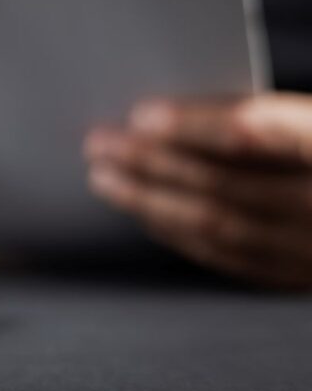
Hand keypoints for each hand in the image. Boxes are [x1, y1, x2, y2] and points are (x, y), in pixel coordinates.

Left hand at [85, 92, 311, 288]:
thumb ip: (271, 117)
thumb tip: (175, 115)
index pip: (257, 132)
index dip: (194, 124)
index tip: (142, 114)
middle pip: (223, 184)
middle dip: (150, 164)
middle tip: (99, 144)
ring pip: (218, 227)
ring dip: (150, 201)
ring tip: (105, 178)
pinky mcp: (306, 276)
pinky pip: (232, 258)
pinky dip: (182, 234)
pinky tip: (148, 214)